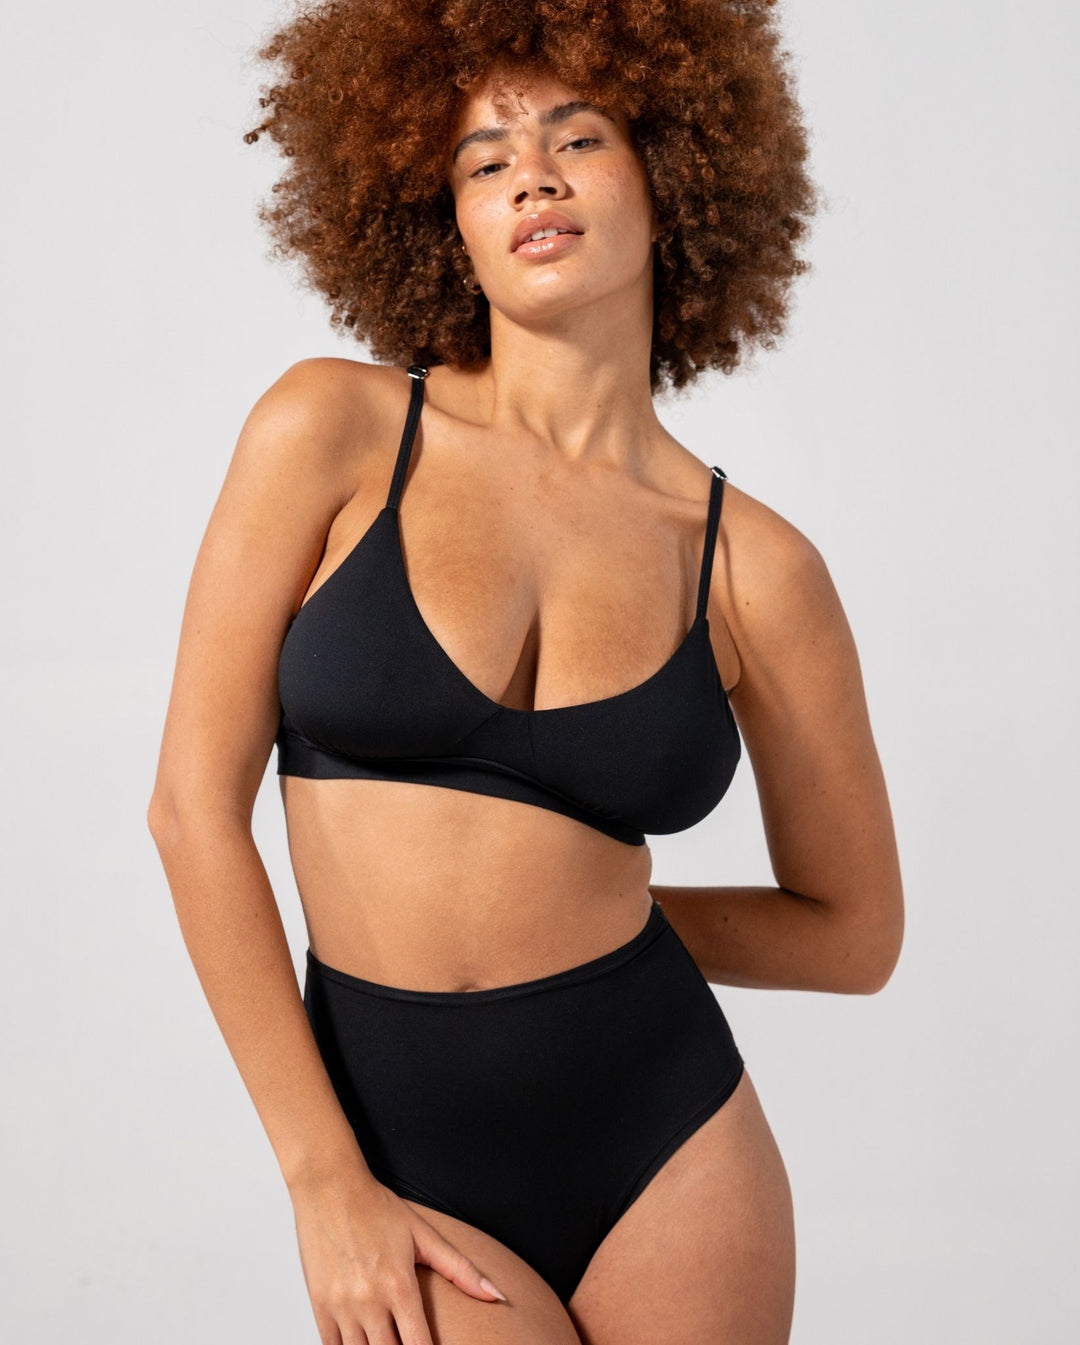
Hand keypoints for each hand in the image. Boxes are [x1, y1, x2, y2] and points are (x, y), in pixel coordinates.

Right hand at [291, 1169, 507, 1343]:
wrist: (330, 1187)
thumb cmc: (378, 1208)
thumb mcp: (424, 1235)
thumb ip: (461, 1270)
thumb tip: (497, 1296)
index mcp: (400, 1285)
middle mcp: (369, 1300)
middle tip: (408, 1340)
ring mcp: (341, 1305)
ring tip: (387, 1339)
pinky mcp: (319, 1304)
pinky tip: (361, 1341)